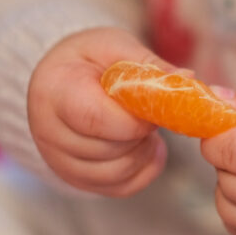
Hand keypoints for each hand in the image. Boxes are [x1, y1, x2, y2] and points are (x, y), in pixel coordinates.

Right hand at [27, 27, 169, 196]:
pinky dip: (143, 171)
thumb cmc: (87, 59)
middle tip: (150, 113)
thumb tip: (187, 79)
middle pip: (108, 150)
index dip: (134, 119)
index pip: (96, 118)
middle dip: (141, 134)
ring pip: (116, 174)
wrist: (58, 79)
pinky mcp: (75, 179)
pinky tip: (146, 146)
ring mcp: (58, 160)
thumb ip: (148, 65)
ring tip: (146, 127)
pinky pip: (119, 188)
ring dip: (144, 153)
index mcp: (55, 91)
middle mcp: (48, 132)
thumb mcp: (114, 46)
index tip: (153, 107)